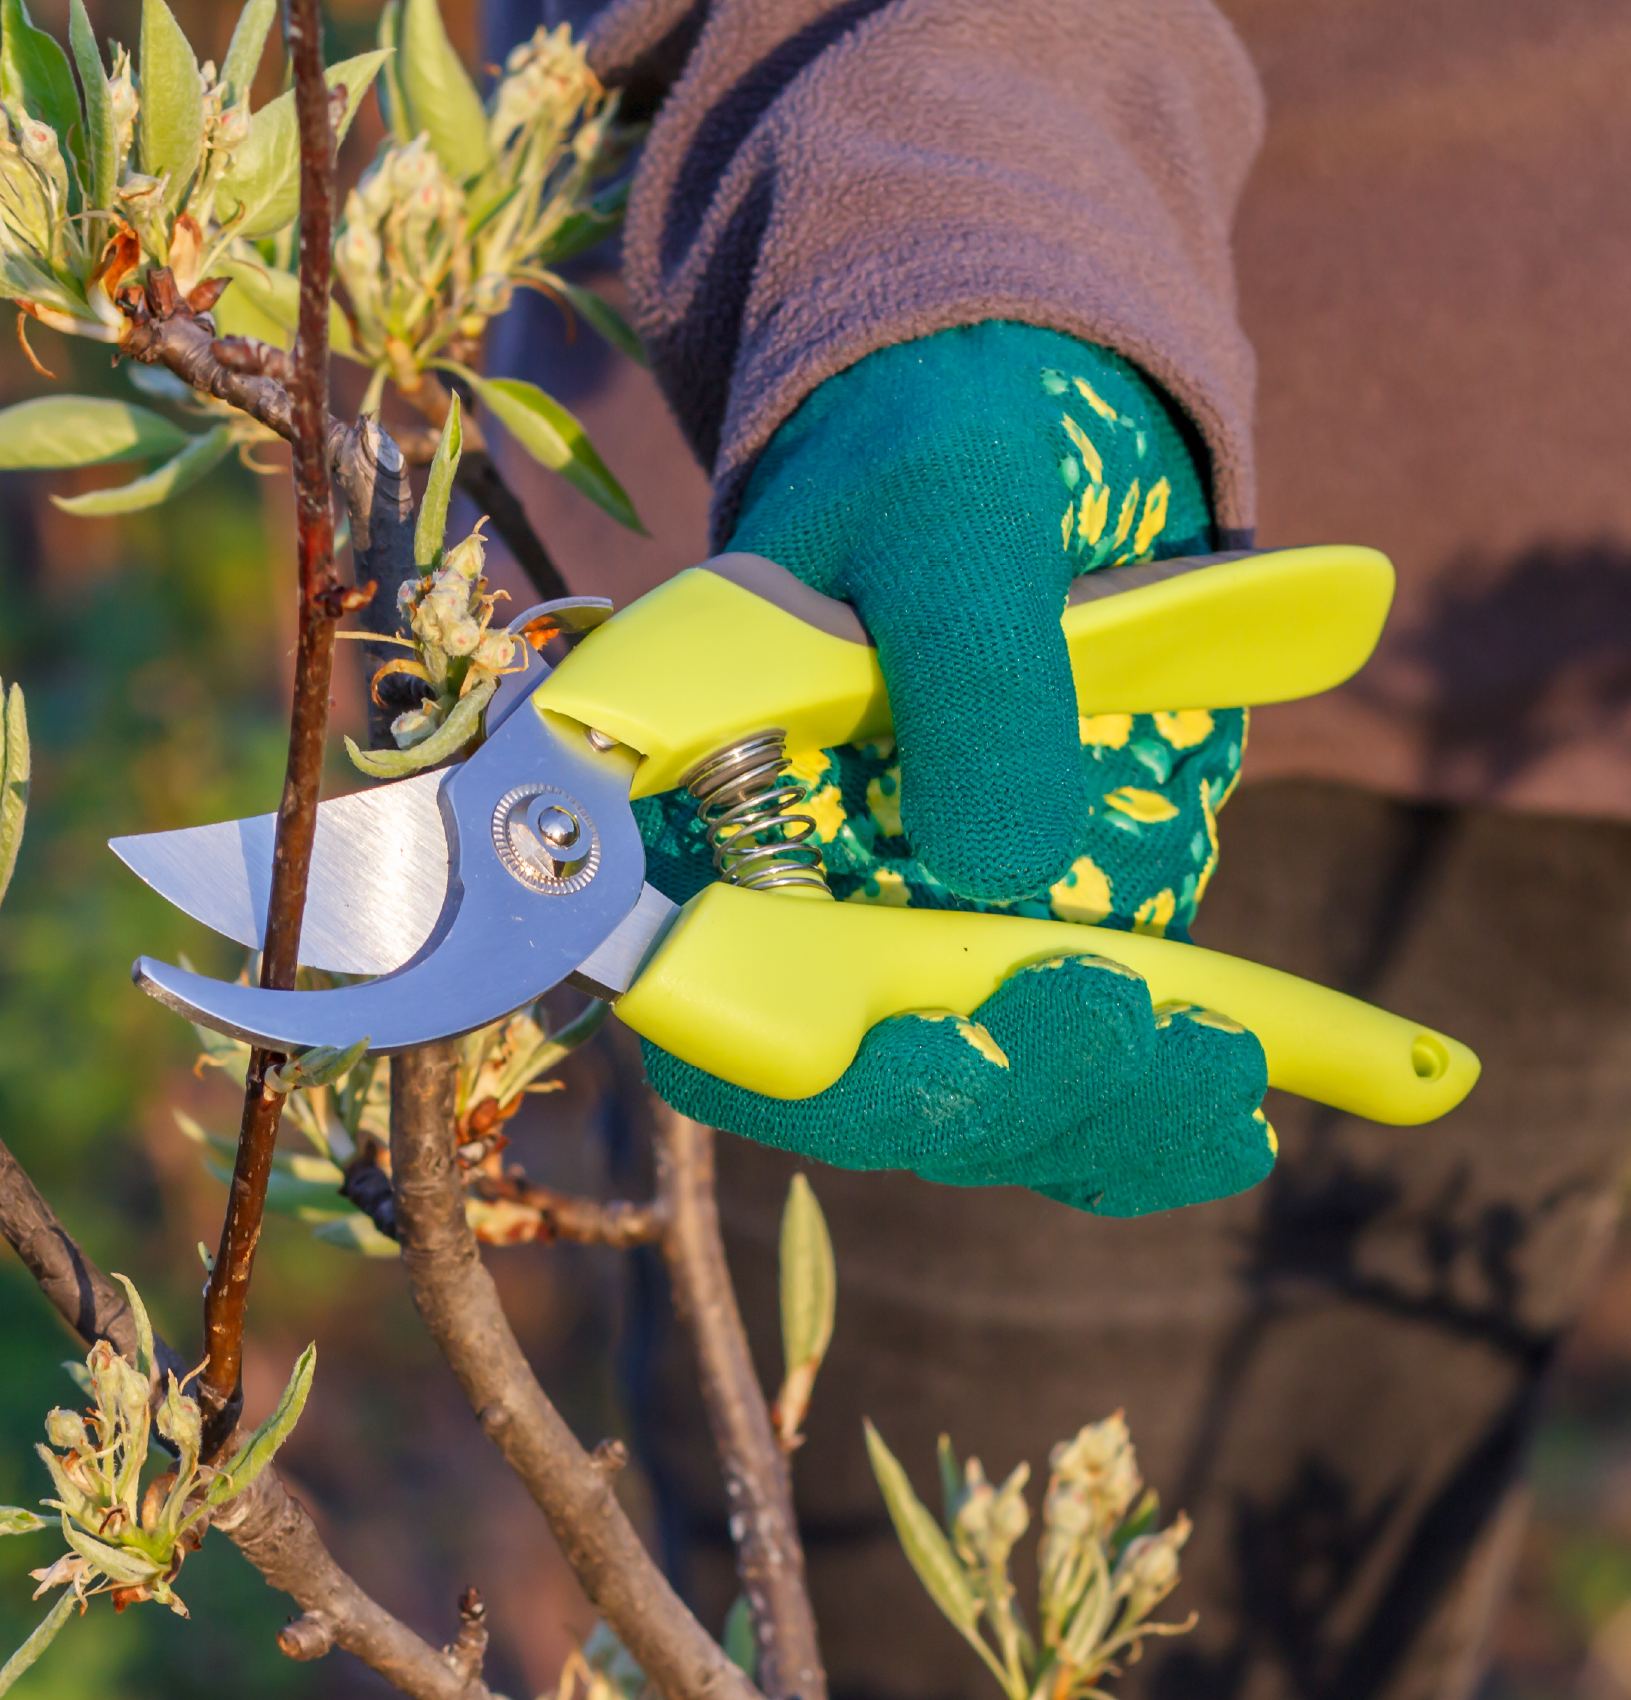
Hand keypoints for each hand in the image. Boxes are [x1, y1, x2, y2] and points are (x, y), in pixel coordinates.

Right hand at [639, 321, 1265, 1215]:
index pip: (698, 1002)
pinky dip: (1142, 1122)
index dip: (796, 1060)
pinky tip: (1232, 1116)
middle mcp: (780, 905)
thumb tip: (1003, 866)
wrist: (998, 432)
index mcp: (695, 812)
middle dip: (990, 1093)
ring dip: (1091, 1115)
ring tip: (1225, 1072)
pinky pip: (1061, 1084)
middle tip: (1126, 1028)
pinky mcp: (1008, 950)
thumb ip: (967, 674)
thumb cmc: (925, 451)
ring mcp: (896, 940)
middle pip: (851, 1083)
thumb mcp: (949, 518)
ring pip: (968, 1104)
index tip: (932, 1042)